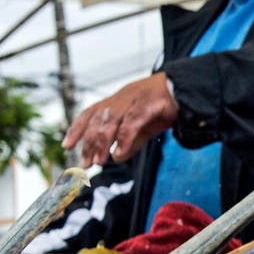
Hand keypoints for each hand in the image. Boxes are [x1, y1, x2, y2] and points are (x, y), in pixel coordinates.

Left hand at [64, 73, 178, 166]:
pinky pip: (133, 121)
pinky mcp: (150, 102)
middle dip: (89, 142)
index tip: (66, 146)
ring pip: (112, 120)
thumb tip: (115, 157)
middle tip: (85, 163)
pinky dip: (124, 138)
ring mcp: (135, 98)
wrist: (187, 90)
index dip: (76, 129)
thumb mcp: (144, 128)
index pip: (90, 113)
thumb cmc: (163, 107)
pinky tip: (119, 153)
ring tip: (99, 161)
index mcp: (116, 101)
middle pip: (98, 119)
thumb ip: (130, 142)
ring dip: (102, 142)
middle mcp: (121, 97)